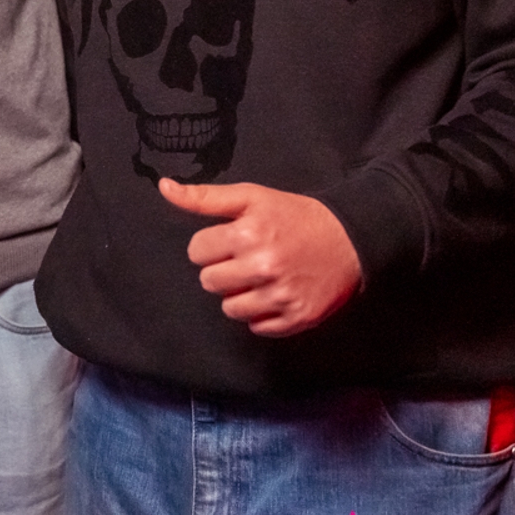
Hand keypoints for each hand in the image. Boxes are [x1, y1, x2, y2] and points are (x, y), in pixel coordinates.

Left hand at [163, 178, 361, 337]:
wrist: (351, 238)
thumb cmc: (295, 216)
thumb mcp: (251, 197)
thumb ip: (204, 197)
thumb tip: (164, 186)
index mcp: (248, 234)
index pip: (197, 251)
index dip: (210, 245)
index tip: (230, 240)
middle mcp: (263, 267)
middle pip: (209, 282)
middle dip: (222, 270)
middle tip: (246, 259)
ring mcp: (281, 296)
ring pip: (230, 309)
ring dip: (239, 295)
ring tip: (260, 278)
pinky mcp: (296, 318)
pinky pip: (257, 328)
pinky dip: (262, 314)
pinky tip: (275, 294)